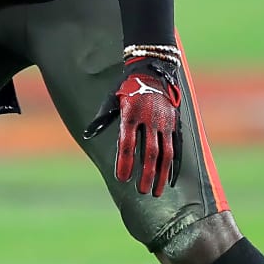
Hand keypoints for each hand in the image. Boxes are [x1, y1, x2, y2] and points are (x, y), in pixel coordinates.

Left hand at [82, 54, 183, 197]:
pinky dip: (174, 165)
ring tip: (157, 192)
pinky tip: (170, 180)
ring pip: (166, 153)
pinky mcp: (174, 123)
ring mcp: (164, 122)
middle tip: (142, 191)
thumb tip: (87, 134)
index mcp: (131, 114)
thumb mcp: (112, 100)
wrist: (153, 71)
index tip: (122, 179)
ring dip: (161, 174)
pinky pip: (176, 147)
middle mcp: (150, 119)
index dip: (125, 163)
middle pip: (149, 152)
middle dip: (146, 174)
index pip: (127, 144)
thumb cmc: (128, 88)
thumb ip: (102, 119)